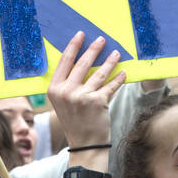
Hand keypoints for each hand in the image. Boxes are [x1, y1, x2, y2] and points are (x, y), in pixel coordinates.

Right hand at [45, 32, 126, 148]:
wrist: (85, 143)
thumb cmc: (75, 120)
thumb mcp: (63, 102)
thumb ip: (68, 83)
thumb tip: (82, 58)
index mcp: (54, 89)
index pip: (64, 61)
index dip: (73, 46)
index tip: (81, 34)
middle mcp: (66, 92)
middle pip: (82, 64)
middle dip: (94, 49)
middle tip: (102, 40)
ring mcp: (81, 97)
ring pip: (99, 73)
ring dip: (110, 61)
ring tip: (116, 53)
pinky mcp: (97, 102)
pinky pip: (111, 85)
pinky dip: (118, 79)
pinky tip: (123, 72)